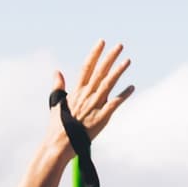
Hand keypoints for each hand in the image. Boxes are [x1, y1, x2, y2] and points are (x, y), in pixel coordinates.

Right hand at [21, 40, 135, 186]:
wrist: (59, 144)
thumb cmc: (57, 126)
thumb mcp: (56, 103)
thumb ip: (58, 87)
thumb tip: (57, 72)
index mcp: (76, 91)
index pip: (86, 67)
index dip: (94, 54)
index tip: (101, 42)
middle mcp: (86, 95)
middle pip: (99, 72)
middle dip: (109, 57)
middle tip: (119, 45)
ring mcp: (94, 106)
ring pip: (108, 84)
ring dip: (118, 71)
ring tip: (128, 60)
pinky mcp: (101, 118)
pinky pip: (114, 104)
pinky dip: (123, 95)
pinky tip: (132, 87)